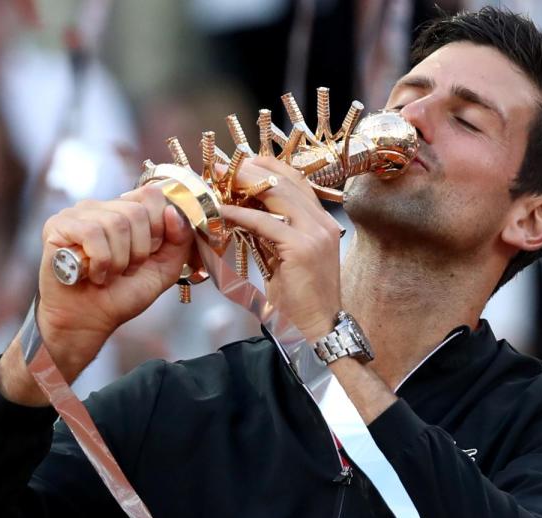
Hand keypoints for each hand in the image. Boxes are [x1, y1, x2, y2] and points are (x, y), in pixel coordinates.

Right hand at [0, 185, 192, 405]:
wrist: (88, 321)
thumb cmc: (121, 295)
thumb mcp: (164, 269)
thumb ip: (179, 240)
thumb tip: (174, 211)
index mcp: (126, 211)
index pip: (152, 196)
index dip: (159, 228)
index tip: (148, 254)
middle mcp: (102, 207)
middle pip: (136, 211)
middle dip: (139, 250)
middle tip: (125, 269)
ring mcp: (78, 214)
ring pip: (116, 222)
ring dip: (118, 260)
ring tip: (108, 274)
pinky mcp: (57, 226)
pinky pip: (91, 232)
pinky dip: (100, 261)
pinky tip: (94, 275)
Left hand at [219, 156, 342, 340]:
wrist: (316, 329)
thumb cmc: (299, 302)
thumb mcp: (286, 260)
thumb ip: (272, 236)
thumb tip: (243, 217)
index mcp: (323, 223)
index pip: (297, 181)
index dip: (268, 167)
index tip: (241, 163)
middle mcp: (324, 223)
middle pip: (286, 181)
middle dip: (250, 170)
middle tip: (221, 166)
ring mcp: (316, 234)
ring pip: (277, 194)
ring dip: (243, 184)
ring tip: (217, 180)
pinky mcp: (302, 248)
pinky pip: (265, 223)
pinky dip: (240, 214)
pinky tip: (221, 210)